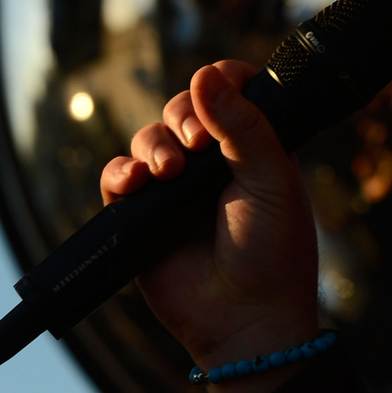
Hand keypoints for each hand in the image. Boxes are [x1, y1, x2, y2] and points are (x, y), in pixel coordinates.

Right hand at [100, 60, 318, 392]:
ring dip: (153, 147)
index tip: (216, 88)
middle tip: (197, 141)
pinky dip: (121, 173)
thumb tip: (205, 73)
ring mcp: (175, 190)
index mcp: (252, 147)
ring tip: (170, 174)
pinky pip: (118, 178)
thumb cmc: (272, 250)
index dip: (220, 82)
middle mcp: (212, 163)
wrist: (246, 319)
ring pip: (147, 140)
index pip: (229, 90)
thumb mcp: (270, 178)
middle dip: (182, 115)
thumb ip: (243, 125)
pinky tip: (135, 183)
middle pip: (180, 109)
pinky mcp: (142, 218)